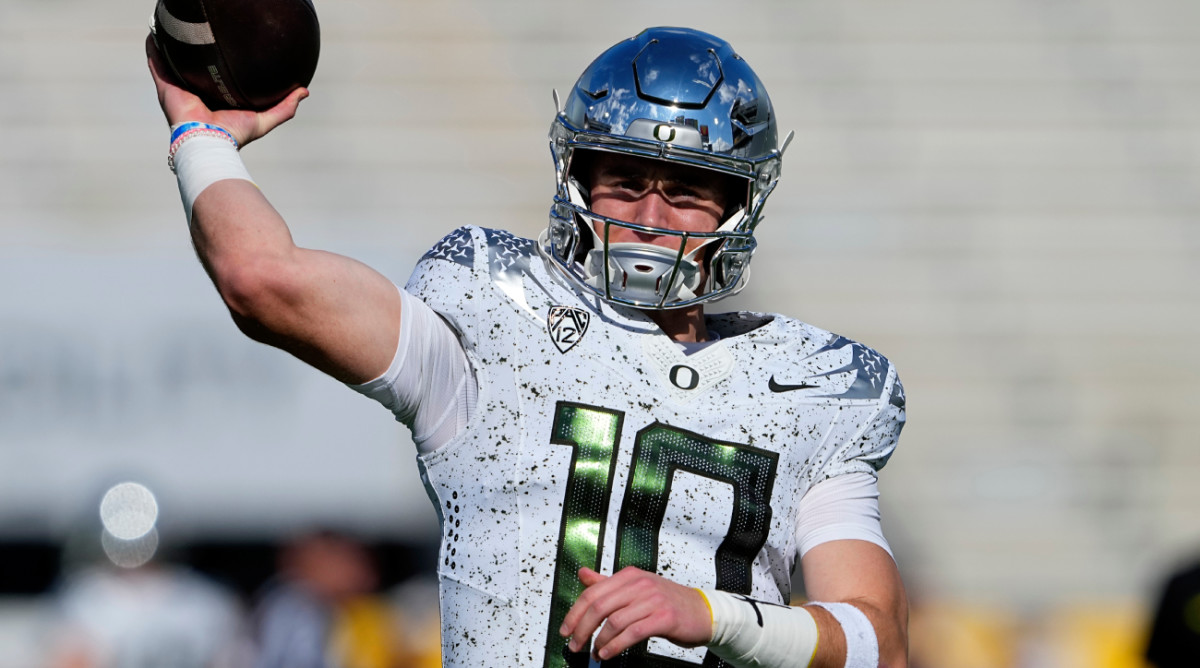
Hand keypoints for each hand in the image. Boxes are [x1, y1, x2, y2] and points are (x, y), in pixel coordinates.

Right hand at [145, 34, 306, 146]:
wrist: (208, 142)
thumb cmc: (234, 134)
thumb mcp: (264, 119)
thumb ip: (284, 107)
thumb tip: (304, 91)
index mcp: (215, 98)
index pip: (215, 77)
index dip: (217, 64)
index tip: (225, 49)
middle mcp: (195, 92)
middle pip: (193, 67)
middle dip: (194, 52)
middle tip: (199, 33)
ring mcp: (178, 88)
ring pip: (173, 62)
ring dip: (172, 46)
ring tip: (173, 28)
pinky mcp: (165, 86)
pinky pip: (157, 62)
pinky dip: (154, 48)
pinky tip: (154, 33)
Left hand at [560, 566, 712, 660]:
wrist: (702, 611)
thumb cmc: (668, 602)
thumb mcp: (636, 587)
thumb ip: (607, 583)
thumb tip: (583, 574)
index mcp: (629, 576)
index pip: (592, 592)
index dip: (575, 612)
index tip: (565, 629)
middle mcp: (639, 584)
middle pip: (599, 606)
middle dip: (582, 629)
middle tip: (574, 645)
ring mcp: (652, 600)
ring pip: (614, 622)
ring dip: (599, 642)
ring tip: (595, 653)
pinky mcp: (664, 618)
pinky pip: (632, 633)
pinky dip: (615, 646)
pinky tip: (608, 653)